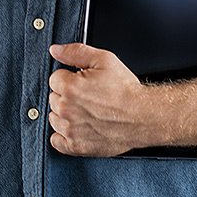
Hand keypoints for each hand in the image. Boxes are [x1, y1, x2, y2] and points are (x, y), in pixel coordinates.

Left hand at [45, 42, 158, 156]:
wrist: (143, 116)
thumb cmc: (126, 90)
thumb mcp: (104, 60)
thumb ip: (76, 52)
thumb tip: (55, 50)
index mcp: (70, 87)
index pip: (55, 79)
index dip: (69, 79)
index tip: (82, 83)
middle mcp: (66, 109)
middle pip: (53, 99)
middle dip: (66, 96)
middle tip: (87, 97)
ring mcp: (70, 129)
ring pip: (54, 118)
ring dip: (65, 115)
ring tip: (86, 112)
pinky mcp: (75, 146)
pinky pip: (56, 141)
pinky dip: (63, 135)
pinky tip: (77, 128)